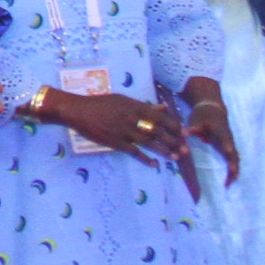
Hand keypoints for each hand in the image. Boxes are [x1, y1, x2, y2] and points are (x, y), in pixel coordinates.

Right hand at [51, 90, 200, 192]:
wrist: (78, 111)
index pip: (160, 117)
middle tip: (186, 149)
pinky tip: (154, 164)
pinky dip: (144, 158)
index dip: (174, 125)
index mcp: (135, 106)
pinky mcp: (115, 142)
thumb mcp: (123, 100)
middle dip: (173, 140)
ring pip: (148, 142)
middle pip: (157, 130)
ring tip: (175, 158)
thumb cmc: (100, 104)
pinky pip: (133, 151)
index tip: (185, 132)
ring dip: (163, 150)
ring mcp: (123, 131)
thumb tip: (163, 108)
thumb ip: (144, 105)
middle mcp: (132, 118)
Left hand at [185, 89, 240, 185]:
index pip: (225, 139)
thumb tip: (186, 133)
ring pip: (234, 158)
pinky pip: (232, 160)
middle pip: (233, 153)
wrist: (213, 109)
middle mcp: (228, 139)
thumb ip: (194, 127)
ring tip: (228, 184)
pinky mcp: (227, 147)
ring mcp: (229, 144)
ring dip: (233, 171)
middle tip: (229, 180)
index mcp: (221, 131)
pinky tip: (228, 181)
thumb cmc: (203, 114)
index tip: (228, 153)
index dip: (227, 146)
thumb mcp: (197, 118)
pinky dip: (232, 170)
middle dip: (233, 166)